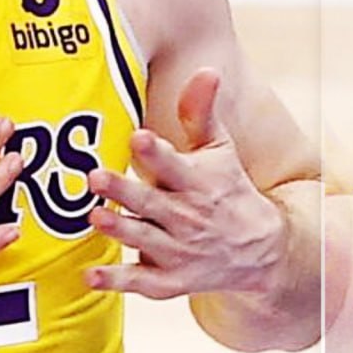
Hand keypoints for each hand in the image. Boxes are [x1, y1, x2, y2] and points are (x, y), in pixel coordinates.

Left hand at [83, 69, 285, 299]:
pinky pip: (141, 283)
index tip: (137, 138)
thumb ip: (202, 112)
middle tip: (95, 177)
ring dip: (120, 230)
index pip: (176, 164)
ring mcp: (179, 251)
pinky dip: (116, 281)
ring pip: (145, 241)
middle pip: (152, 203)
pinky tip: (89, 276)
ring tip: (94, 217)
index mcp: (198, 182)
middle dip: (125, 191)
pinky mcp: (171, 280)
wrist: (263, 251)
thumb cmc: (229, 190)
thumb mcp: (220, 150)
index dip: (157, 152)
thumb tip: (206, 70)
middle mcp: (188, 217)